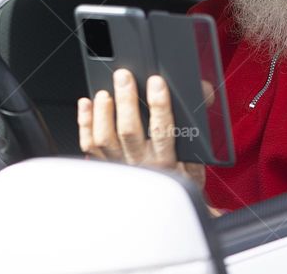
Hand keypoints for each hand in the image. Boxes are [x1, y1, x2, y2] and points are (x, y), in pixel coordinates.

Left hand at [77, 68, 204, 190]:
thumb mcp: (198, 156)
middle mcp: (142, 165)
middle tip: (124, 77)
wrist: (165, 209)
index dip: (159, 105)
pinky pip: (89, 145)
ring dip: (103, 113)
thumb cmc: (180, 177)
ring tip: (106, 92)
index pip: (163, 131)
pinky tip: (88, 104)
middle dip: (126, 100)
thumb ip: (200, 123)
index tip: (157, 82)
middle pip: (129, 131)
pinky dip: (85, 122)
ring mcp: (120, 166)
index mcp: (168, 160)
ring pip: (105, 139)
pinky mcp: (105, 166)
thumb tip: (202, 92)